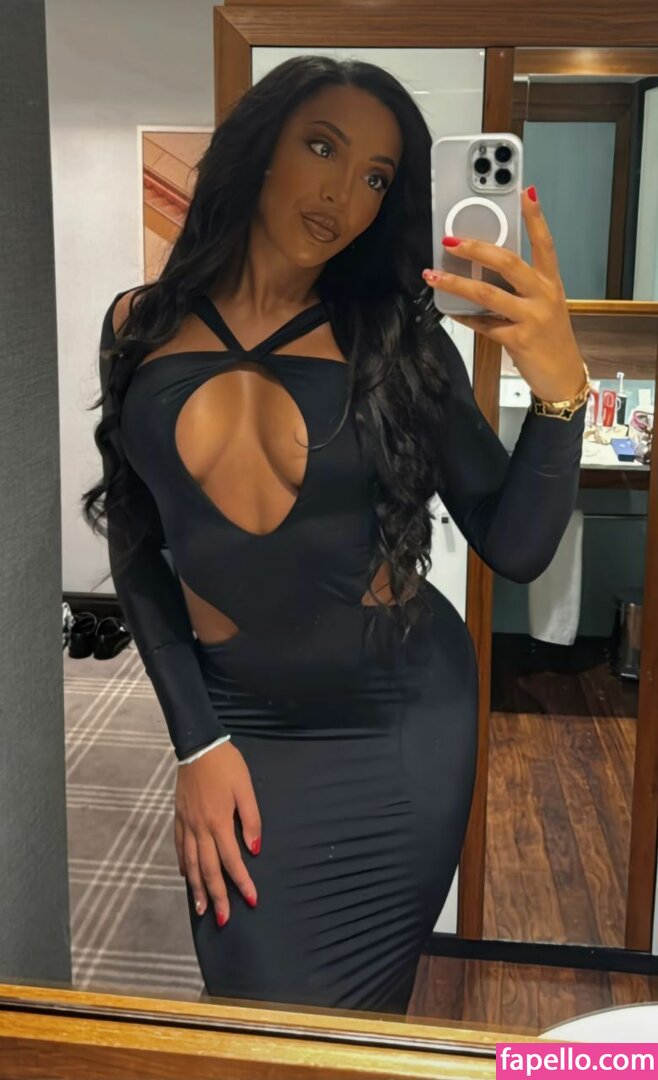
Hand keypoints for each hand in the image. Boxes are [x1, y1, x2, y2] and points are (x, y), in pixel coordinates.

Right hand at [174, 740, 261, 926]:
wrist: (198, 746)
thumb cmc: (226, 765)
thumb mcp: (245, 789)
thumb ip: (251, 819)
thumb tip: (253, 849)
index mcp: (219, 822)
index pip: (232, 860)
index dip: (242, 882)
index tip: (251, 900)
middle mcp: (200, 828)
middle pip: (208, 870)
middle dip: (217, 896)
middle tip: (224, 920)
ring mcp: (186, 824)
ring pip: (191, 863)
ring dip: (197, 888)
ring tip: (202, 909)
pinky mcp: (178, 817)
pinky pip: (180, 847)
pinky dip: (184, 865)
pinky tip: (186, 876)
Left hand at [422, 185, 587, 401]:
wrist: (562, 376)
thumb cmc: (550, 338)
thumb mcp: (543, 306)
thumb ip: (521, 288)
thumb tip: (484, 271)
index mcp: (550, 282)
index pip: (545, 243)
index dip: (536, 217)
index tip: (526, 192)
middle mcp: (544, 295)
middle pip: (509, 262)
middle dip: (477, 248)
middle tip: (451, 240)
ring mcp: (532, 317)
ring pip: (488, 293)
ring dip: (456, 283)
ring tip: (433, 275)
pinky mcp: (518, 340)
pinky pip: (483, 325)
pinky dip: (464, 317)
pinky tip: (449, 311)